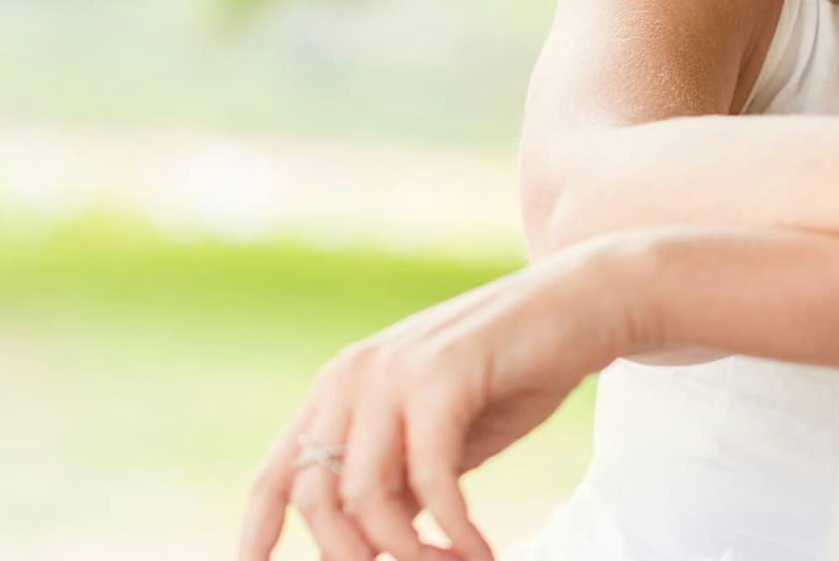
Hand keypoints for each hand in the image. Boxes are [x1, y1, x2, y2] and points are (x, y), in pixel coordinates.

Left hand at [237, 236, 646, 560]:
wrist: (582, 304)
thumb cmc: (513, 374)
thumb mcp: (440, 439)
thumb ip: (397, 482)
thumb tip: (370, 546)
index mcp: (341, 386)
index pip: (278, 472)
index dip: (256, 532)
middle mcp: (353, 375)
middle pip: (317, 498)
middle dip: (355, 558)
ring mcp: (394, 372)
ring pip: (366, 498)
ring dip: (411, 554)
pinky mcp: (442, 378)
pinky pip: (431, 482)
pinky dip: (455, 531)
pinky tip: (481, 550)